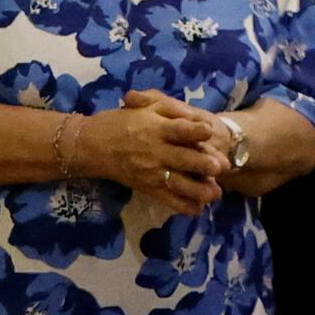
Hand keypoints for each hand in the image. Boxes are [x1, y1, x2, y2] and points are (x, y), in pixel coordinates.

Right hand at [75, 93, 234, 207]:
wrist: (92, 145)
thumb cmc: (122, 121)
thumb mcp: (146, 106)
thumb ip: (172, 109)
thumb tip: (196, 116)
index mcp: (156, 129)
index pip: (181, 130)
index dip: (197, 130)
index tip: (211, 131)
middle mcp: (156, 152)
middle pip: (184, 159)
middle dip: (205, 164)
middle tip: (222, 167)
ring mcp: (151, 173)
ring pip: (180, 184)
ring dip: (200, 190)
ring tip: (216, 193)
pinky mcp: (147, 188)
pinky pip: (168, 200)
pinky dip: (184, 207)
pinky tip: (199, 208)